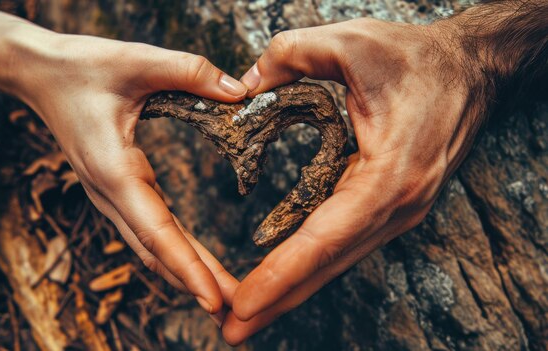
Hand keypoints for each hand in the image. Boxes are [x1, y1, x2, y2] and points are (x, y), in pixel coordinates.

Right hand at [12, 30, 245, 314]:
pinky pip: (148, 231)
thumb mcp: (135, 60)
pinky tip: (196, 265)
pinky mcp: (117, 190)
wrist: (36, 75)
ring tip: (223, 297)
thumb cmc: (78, 68)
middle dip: (197, 284)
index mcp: (114, 171)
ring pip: (152, 247)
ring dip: (187, 274)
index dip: (187, 267)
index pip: (157, 231)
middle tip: (236, 313)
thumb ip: (188, 72)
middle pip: (158, 251)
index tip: (214, 299)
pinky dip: (174, 253)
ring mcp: (111, 196)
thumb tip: (240, 91)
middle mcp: (111, 193)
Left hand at [222, 17, 487, 343]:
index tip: (244, 303)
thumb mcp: (351, 40)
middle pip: (329, 264)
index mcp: (390, 174)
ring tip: (248, 316)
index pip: (326, 237)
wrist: (469, 71)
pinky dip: (310, 265)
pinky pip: (344, 243)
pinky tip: (285, 279)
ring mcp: (398, 211)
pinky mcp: (390, 206)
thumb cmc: (416, 59)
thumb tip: (244, 86)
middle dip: (279, 300)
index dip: (282, 273)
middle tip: (232, 331)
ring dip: (292, 289)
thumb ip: (291, 54)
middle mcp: (398, 205)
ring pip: (337, 260)